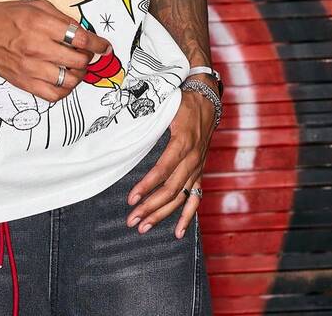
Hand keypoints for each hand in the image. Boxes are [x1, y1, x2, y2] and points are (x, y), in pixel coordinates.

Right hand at [0, 0, 112, 102]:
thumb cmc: (8, 16)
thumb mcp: (38, 6)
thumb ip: (62, 19)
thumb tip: (84, 33)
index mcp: (41, 25)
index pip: (81, 39)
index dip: (99, 44)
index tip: (104, 47)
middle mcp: (37, 48)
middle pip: (78, 61)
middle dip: (89, 58)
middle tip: (86, 54)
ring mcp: (30, 68)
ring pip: (69, 81)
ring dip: (78, 75)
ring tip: (75, 68)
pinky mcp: (24, 82)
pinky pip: (53, 95)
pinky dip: (65, 90)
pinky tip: (63, 80)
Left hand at [124, 82, 216, 237]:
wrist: (207, 99)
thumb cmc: (182, 102)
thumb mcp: (166, 107)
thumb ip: (151, 119)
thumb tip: (125, 128)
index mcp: (182, 143)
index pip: (162, 171)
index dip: (146, 186)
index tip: (131, 198)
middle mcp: (192, 159)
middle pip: (171, 190)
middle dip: (150, 207)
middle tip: (131, 220)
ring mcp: (197, 167)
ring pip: (181, 198)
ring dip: (162, 215)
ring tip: (144, 228)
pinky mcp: (200, 171)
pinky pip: (196, 198)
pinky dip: (188, 216)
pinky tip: (178, 232)